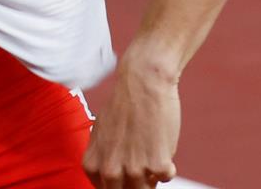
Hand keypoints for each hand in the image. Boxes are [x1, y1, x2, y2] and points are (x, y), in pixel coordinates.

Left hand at [83, 53, 180, 187]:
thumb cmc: (124, 104)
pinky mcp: (157, 165)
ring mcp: (134, 170)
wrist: (142, 82)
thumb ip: (105, 159)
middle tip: (143, 162)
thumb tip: (113, 180)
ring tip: (150, 148)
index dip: (120, 184)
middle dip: (136, 182)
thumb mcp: (102, 134)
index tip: (128, 176)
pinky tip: (161, 143)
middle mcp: (110, 171)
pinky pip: (166, 177)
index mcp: (93, 165)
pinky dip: (168, 164)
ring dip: (152, 173)